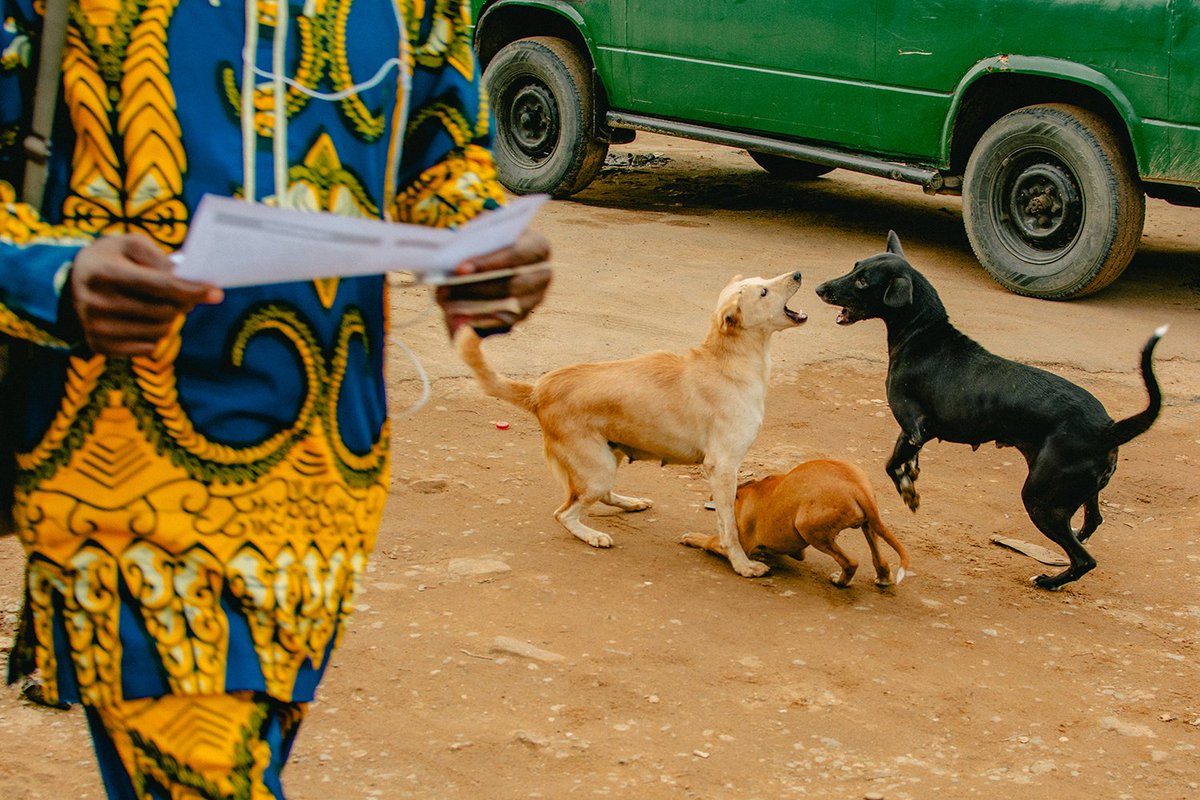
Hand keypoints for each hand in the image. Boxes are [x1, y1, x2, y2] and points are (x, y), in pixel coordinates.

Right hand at [69, 233, 223, 356]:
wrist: (74, 281)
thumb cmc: (112, 259)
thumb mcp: (130, 244)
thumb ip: (158, 257)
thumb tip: (186, 278)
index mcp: (103, 272)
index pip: (160, 285)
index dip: (192, 290)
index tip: (216, 293)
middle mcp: (95, 302)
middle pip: (164, 311)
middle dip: (183, 303)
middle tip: (185, 295)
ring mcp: (95, 327)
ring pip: (160, 332)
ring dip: (170, 319)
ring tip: (161, 305)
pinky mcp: (98, 345)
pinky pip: (147, 347)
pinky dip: (155, 335)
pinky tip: (145, 320)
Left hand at [436, 228, 551, 336]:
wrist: (494, 256)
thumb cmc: (487, 243)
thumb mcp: (482, 237)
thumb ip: (472, 247)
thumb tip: (457, 271)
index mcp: (538, 247)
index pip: (516, 255)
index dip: (487, 263)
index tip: (459, 269)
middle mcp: (542, 275)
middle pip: (511, 286)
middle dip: (475, 288)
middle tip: (445, 290)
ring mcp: (534, 299)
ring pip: (506, 308)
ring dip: (473, 307)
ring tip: (446, 304)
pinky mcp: (521, 316)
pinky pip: (501, 323)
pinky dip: (478, 322)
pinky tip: (457, 319)